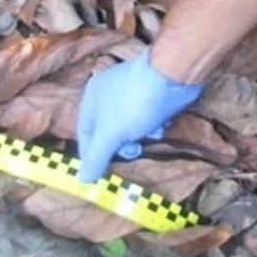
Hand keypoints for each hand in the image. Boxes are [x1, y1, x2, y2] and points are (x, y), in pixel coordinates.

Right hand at [74, 50, 202, 181]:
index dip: (92, 154)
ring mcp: (131, 92)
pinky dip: (154, 125)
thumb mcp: (111, 134)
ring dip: (140, 135)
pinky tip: (162, 123)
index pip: (84, 133)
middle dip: (122, 145)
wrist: (174, 76)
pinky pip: (147, 117)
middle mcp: (109, 93)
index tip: (102, 172)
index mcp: (92, 97)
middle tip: (134, 150)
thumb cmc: (135, 103)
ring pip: (129, 127)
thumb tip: (83, 180)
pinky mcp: (152, 94)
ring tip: (151, 133)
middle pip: (108, 132)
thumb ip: (96, 157)